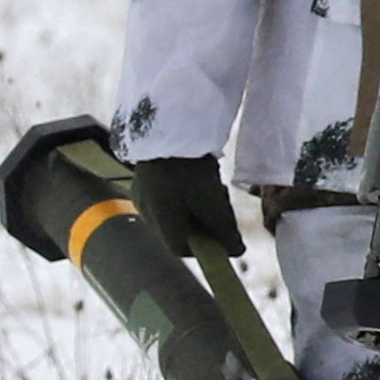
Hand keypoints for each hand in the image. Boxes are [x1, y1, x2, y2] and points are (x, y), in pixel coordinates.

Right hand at [125, 154, 242, 258]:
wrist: (170, 128)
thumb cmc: (190, 169)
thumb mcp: (212, 204)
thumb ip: (225, 232)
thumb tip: (237, 252)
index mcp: (158, 219)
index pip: (180, 249)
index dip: (205, 248)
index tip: (224, 238)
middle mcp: (145, 210)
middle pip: (178, 230)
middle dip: (205, 225)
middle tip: (222, 208)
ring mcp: (142, 193)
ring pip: (175, 213)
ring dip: (198, 208)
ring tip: (213, 188)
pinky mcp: (146, 178)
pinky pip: (169, 196)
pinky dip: (188, 194)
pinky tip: (202, 176)